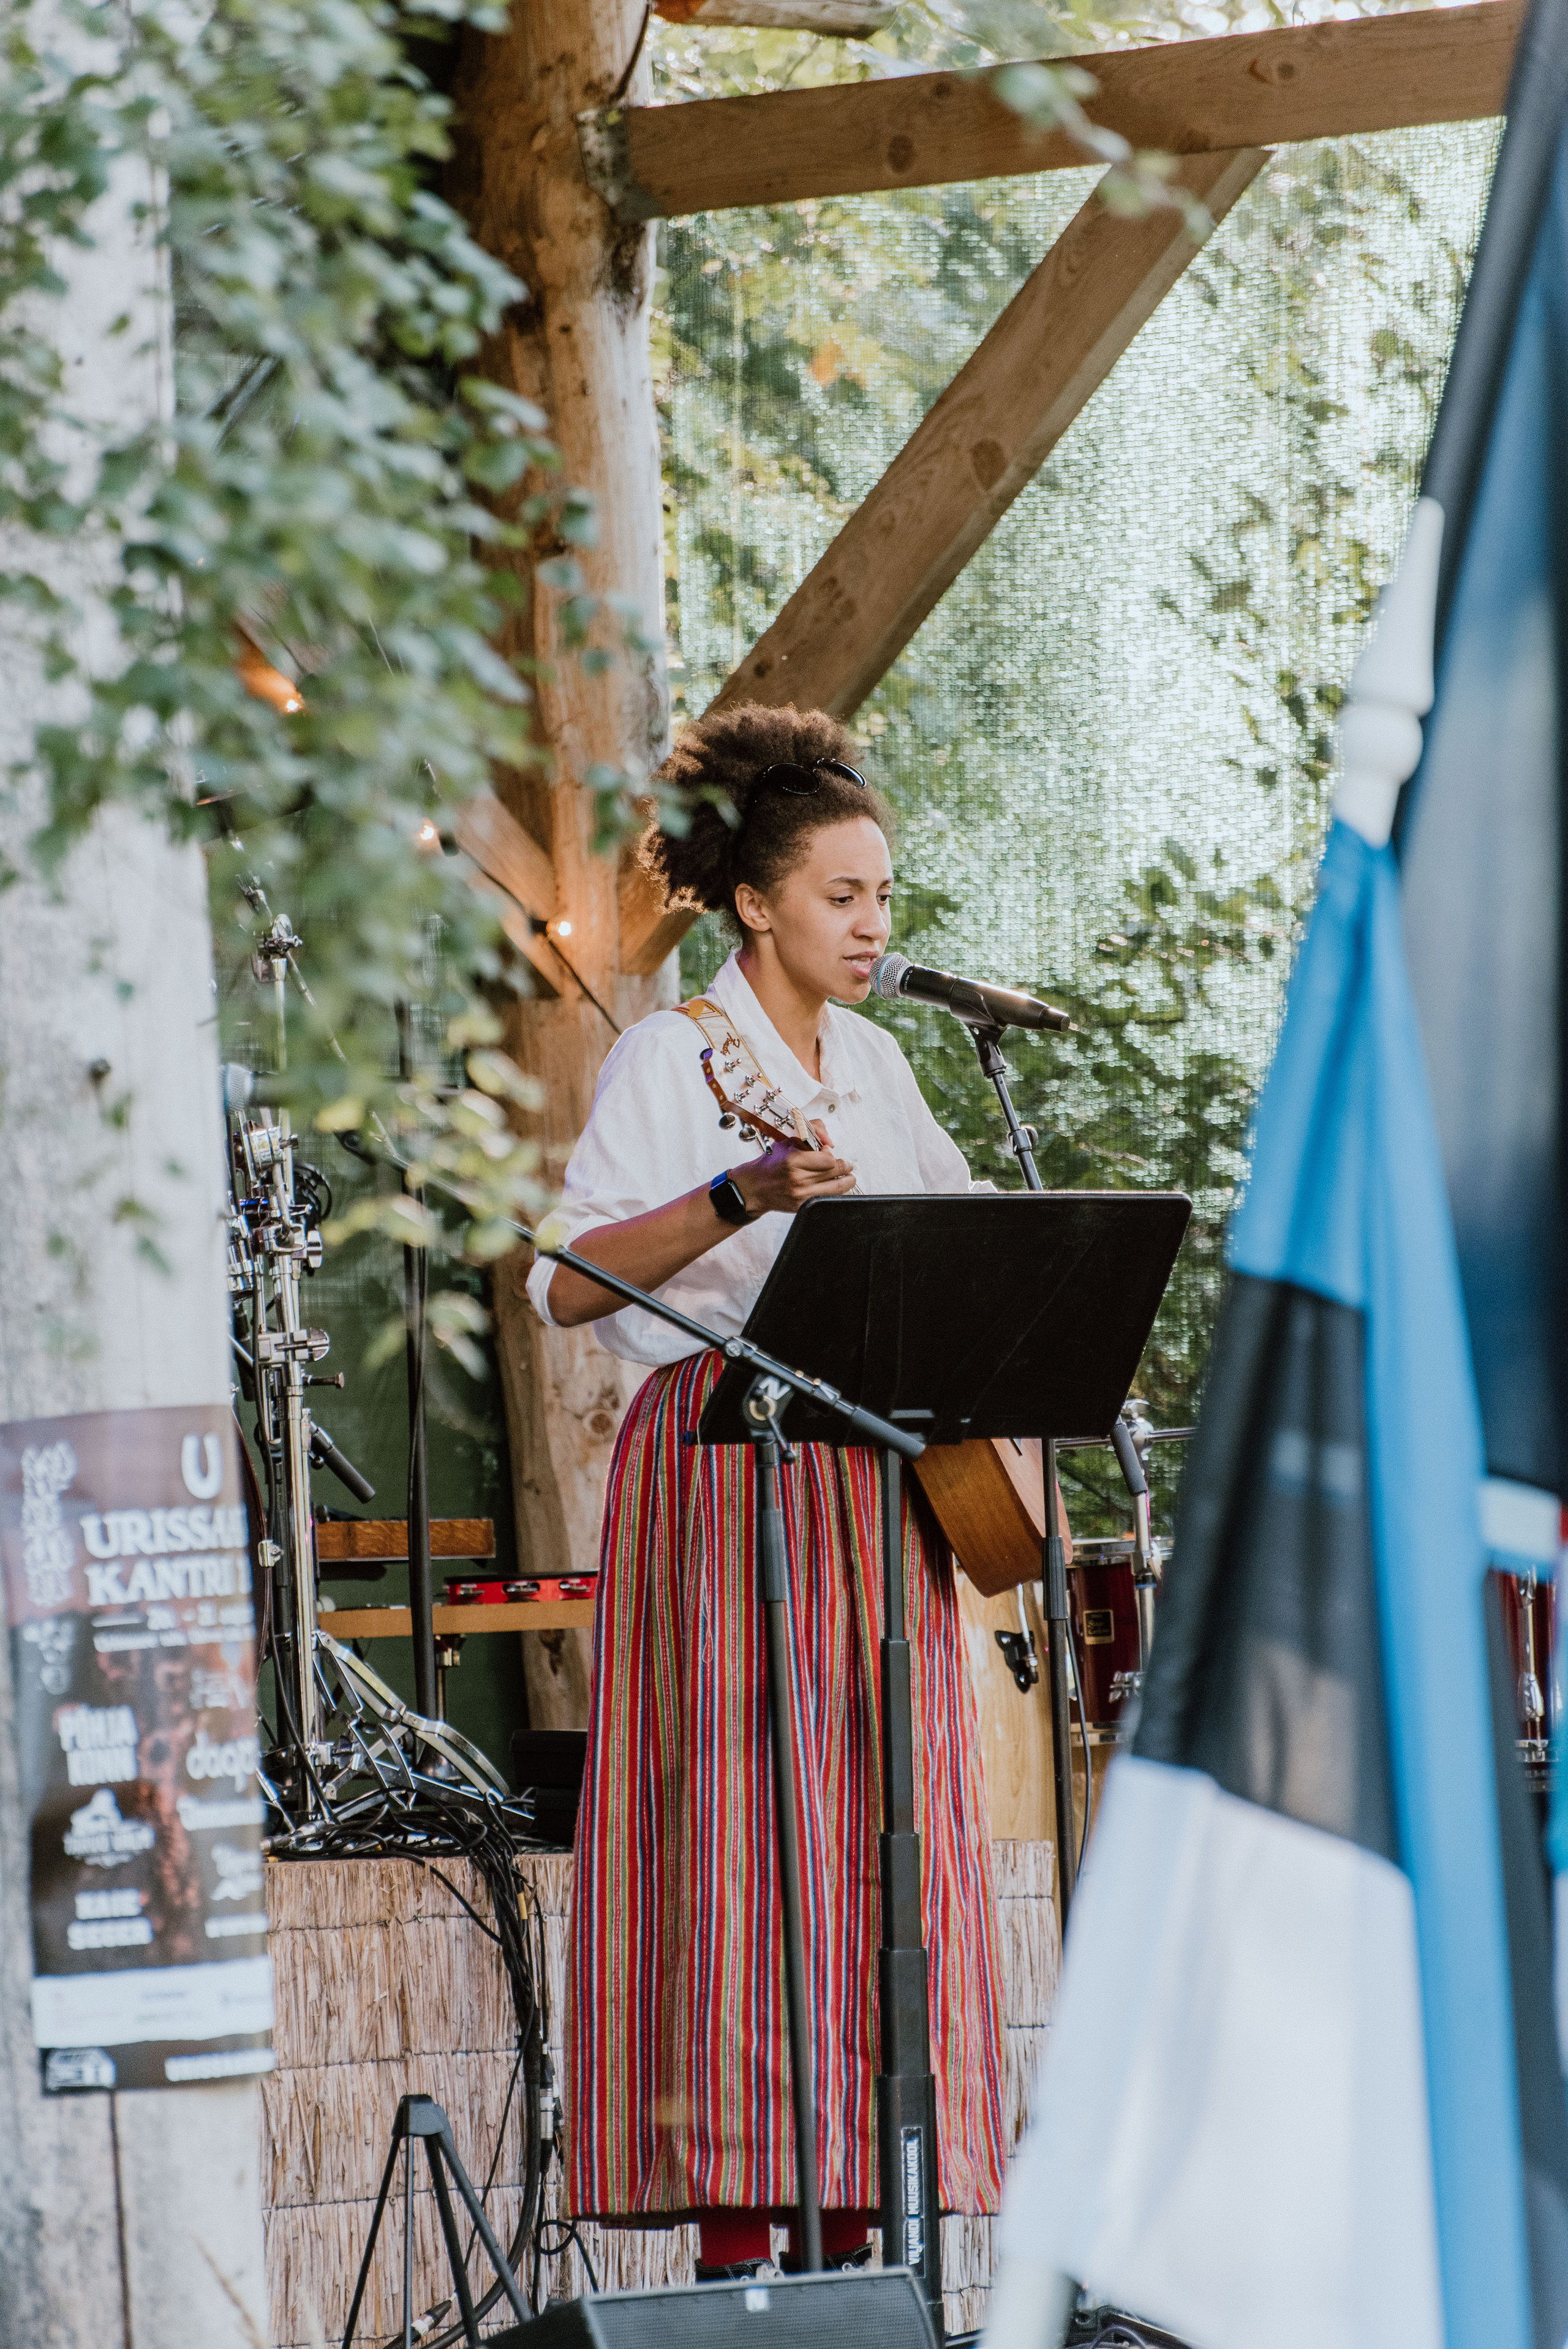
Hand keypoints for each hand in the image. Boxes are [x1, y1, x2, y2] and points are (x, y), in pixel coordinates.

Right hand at [731, 1125, 854, 1216]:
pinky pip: (829, 1200)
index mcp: (793, 1161)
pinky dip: (837, 1193)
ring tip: (848, 1176)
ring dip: (847, 1181)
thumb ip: (812, 1130)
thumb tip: (830, 1141)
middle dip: (846, 1167)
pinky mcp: (802, 1207)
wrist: (755, 1187)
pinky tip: (836, 1187)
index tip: (830, 1152)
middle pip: (836, 1173)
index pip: (829, 1160)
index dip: (833, 1155)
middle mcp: (798, 1179)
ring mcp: (801, 1195)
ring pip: (838, 1189)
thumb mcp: (788, 1140)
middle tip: (848, 1164)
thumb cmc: (772, 1163)